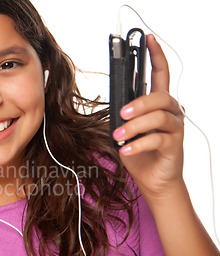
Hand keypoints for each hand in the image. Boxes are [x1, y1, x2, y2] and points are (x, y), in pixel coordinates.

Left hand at [113, 34, 184, 198]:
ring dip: (134, 126)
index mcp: (158, 105)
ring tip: (119, 136)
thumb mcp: (126, 129)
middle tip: (121, 114)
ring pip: (158, 117)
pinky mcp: (174, 145)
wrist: (152, 179)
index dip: (156, 56)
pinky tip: (126, 150)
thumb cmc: (139, 152)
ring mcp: (174, 129)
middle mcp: (170, 113)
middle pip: (160, 97)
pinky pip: (157, 139)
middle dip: (139, 104)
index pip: (160, 75)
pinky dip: (138, 144)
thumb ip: (125, 113)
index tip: (148, 40)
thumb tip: (117, 102)